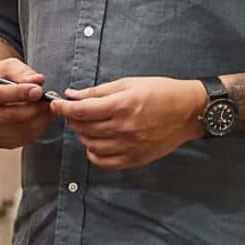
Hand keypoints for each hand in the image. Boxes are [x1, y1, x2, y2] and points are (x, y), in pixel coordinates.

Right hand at [0, 57, 56, 149]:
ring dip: (38, 121)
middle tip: (48, 101)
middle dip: (33, 109)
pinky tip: (42, 118)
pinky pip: (20, 140)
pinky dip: (36, 130)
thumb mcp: (8, 67)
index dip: (19, 93)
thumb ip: (23, 72)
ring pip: (17, 131)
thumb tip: (37, 81)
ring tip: (48, 109)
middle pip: (8, 116)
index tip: (38, 91)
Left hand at [57, 77, 205, 170]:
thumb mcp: (128, 84)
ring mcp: (129, 146)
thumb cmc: (160, 92)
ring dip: (83, 135)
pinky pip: (103, 161)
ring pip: (91, 145)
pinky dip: (94, 152)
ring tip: (90, 125)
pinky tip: (97, 142)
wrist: (188, 111)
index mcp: (122, 106)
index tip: (55, 104)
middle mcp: (124, 128)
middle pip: (83, 128)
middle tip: (76, 112)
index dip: (63, 108)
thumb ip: (98, 91)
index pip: (81, 111)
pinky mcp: (135, 159)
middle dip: (74, 119)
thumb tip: (72, 95)